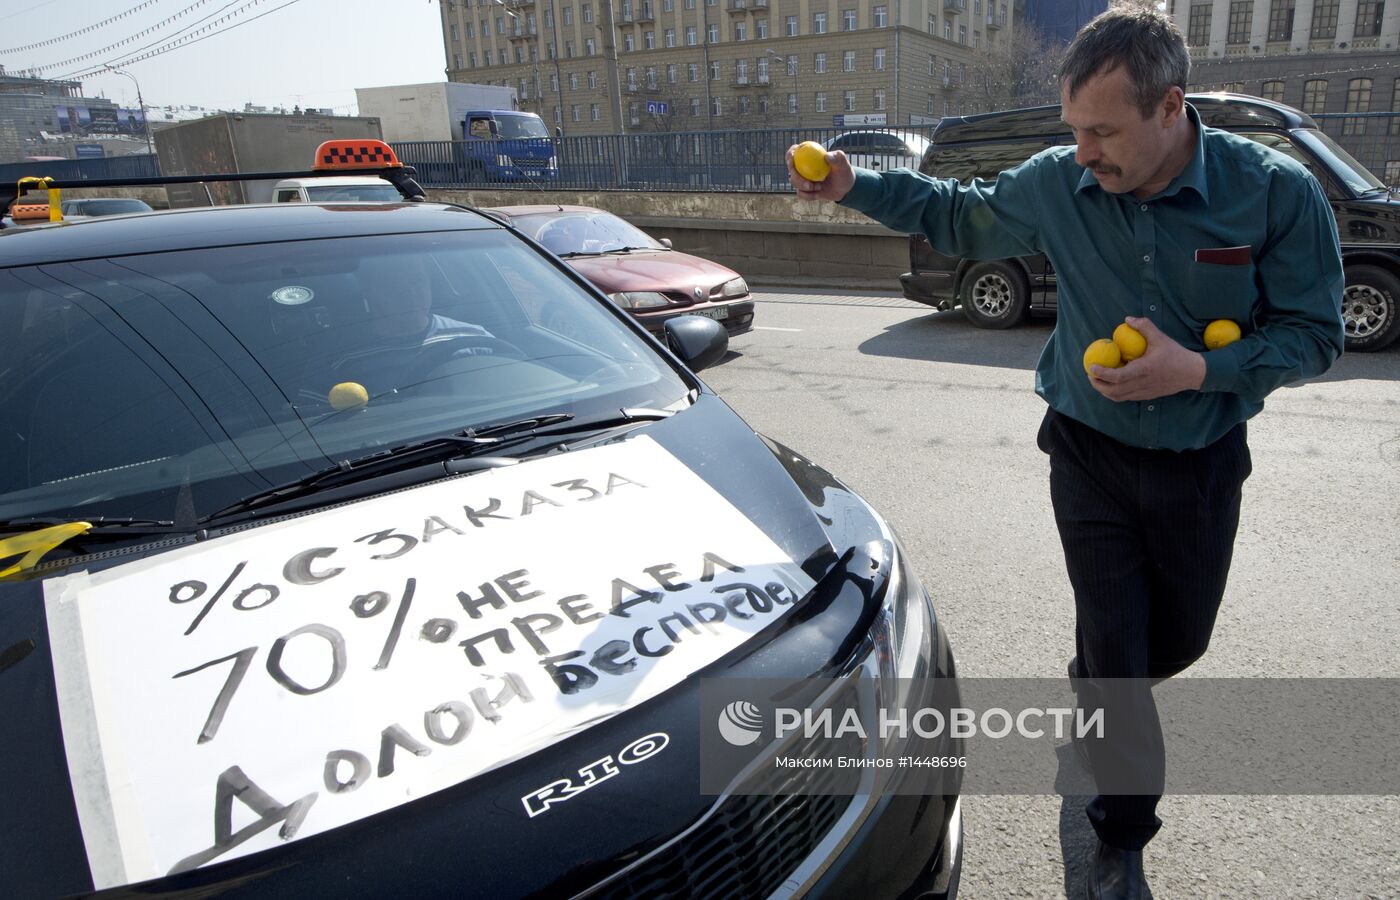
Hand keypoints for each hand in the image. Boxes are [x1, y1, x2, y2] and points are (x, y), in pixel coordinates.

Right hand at [786, 145, 855, 201]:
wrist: (844, 187)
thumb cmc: (843, 172)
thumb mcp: (844, 164)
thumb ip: (838, 157)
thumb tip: (826, 156)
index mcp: (808, 156)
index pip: (794, 152)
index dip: (790, 155)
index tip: (793, 160)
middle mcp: (802, 167)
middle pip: (791, 170)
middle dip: (796, 178)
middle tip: (808, 184)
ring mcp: (802, 179)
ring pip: (794, 182)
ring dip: (804, 187)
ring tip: (819, 187)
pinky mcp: (804, 190)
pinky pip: (800, 194)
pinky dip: (807, 195)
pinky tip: (817, 194)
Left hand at [1089, 317, 1206, 401]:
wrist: (1193, 373)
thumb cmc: (1176, 354)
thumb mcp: (1160, 337)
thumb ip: (1144, 326)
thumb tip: (1127, 319)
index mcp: (1143, 370)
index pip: (1117, 377)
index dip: (1101, 373)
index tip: (1091, 366)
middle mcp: (1141, 384)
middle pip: (1112, 391)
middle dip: (1097, 384)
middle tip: (1090, 374)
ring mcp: (1143, 393)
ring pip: (1117, 397)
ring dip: (1104, 390)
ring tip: (1097, 379)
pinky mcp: (1146, 397)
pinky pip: (1125, 397)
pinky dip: (1114, 392)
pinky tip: (1112, 382)